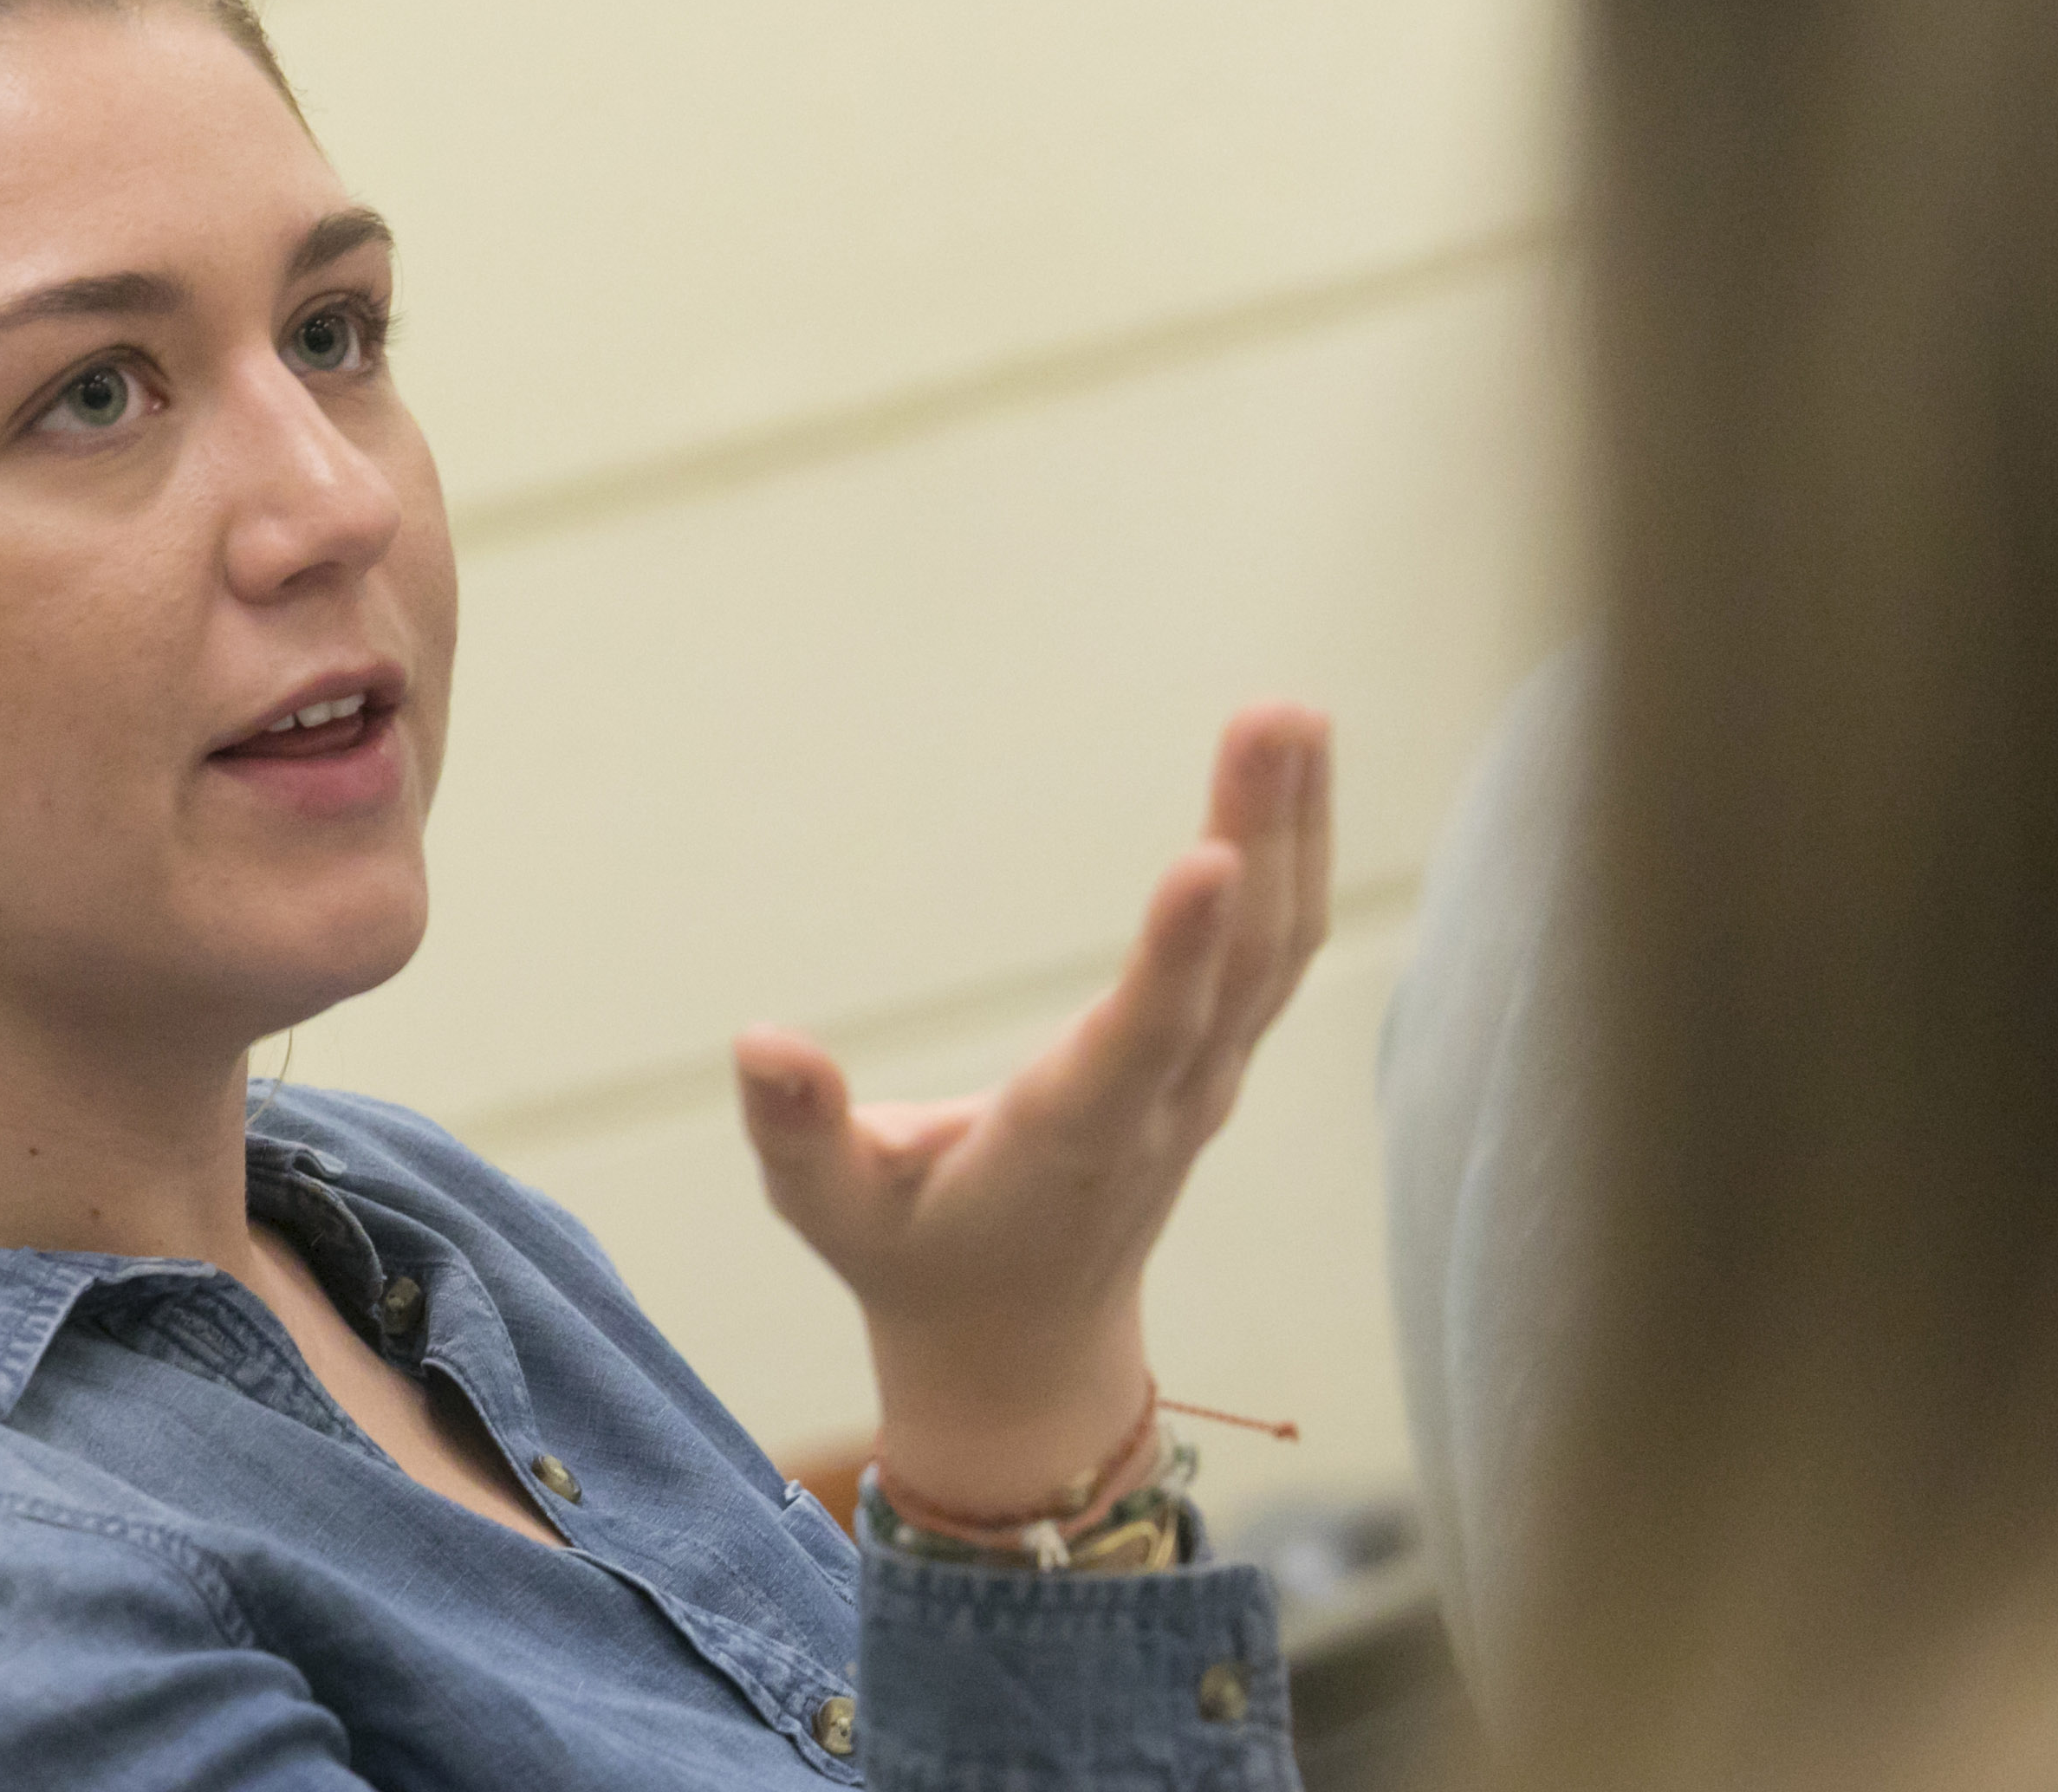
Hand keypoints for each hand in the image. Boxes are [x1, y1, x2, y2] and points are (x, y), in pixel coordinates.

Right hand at [736, 704, 1332, 1516]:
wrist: (1025, 1343)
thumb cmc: (916, 1260)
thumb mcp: (830, 1213)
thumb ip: (798, 1132)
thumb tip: (760, 1042)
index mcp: (1071, 1138)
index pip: (1140, 1039)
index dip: (1178, 952)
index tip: (1210, 856)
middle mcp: (1163, 1103)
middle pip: (1240, 967)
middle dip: (1263, 838)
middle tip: (1277, 715)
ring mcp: (1207, 1078)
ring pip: (1278, 950)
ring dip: (1296, 829)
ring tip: (1296, 713)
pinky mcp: (1220, 1054)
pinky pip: (1278, 949)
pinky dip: (1296, 855)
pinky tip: (1297, 763)